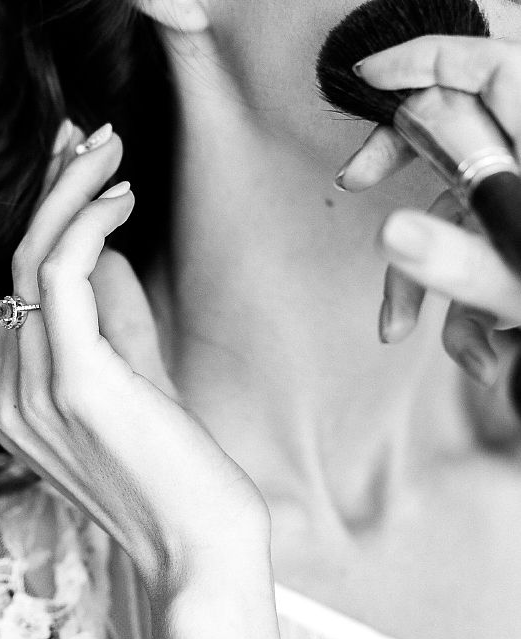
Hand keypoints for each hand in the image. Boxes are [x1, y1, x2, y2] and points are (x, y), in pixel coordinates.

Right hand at [0, 122, 270, 601]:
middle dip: (39, 190)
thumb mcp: (128, 379)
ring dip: (71, 190)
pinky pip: (64, 276)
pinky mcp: (74, 382)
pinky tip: (119, 198)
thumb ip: (105, 316)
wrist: (197, 547)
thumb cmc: (170, 469)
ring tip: (110, 151)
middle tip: (77, 137)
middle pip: (4, 264)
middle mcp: (6, 397)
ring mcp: (31, 392)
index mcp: (9, 402)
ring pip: (32, 258)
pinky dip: (88, 223)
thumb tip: (101, 248)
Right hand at [335, 35, 520, 385]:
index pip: (492, 72)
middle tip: (353, 180)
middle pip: (456, 132)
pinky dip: (465, 312)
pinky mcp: (517, 245)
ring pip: (456, 212)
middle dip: (395, 163)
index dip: (428, 60)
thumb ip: (460, 262)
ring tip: (402, 330)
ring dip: (421, 280)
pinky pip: (477, 257)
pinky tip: (479, 357)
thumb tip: (389, 233)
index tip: (368, 76)